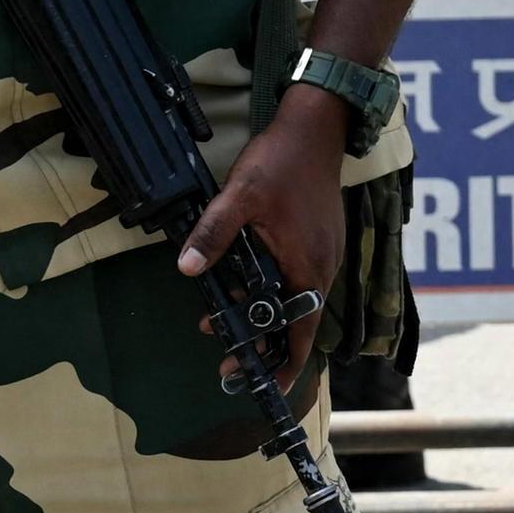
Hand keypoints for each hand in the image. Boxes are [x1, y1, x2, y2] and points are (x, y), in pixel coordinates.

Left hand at [180, 84, 349, 395]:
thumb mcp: (240, 196)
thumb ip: (213, 234)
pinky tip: (250, 286)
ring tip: (226, 323)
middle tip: (228, 361)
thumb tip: (187, 269)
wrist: (317, 124)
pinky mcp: (321, 238)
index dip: (286, 363)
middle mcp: (323, 265)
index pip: (301, 330)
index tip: (268, 388)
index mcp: (307, 264)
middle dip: (265, 346)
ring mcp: (325, 251)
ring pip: (298, 300)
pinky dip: (277, 294)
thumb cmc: (281, 160)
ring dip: (267, 317)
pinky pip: (302, 279)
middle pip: (298, 321)